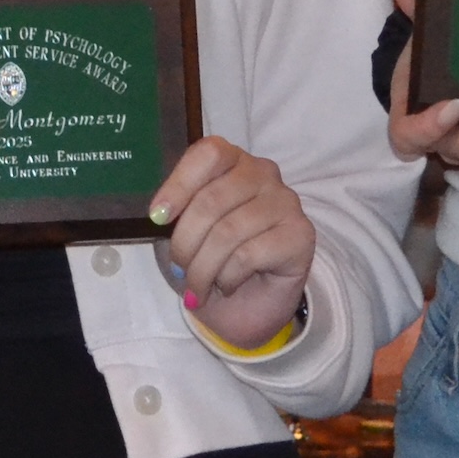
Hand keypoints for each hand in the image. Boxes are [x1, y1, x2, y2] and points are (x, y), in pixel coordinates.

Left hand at [148, 137, 314, 349]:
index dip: (179, 185)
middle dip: (186, 243)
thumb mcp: (189, 231)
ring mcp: (286, 202)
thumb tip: (159, 213)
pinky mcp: (301, 234)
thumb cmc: (216, 260)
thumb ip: (178, 212)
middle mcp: (264, 173)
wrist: (250, 303)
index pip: (209, 154)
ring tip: (198, 286)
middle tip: (178, 269)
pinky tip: (227, 285)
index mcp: (233, 161)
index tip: (157, 218)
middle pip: (212, 200)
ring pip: (228, 232)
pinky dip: (228, 277)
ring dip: (203, 268)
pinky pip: (249, 255)